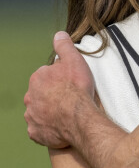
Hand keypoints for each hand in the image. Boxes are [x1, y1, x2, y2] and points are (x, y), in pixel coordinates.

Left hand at [24, 32, 95, 148]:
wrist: (79, 118)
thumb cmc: (77, 89)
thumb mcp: (74, 60)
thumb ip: (64, 46)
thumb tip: (59, 35)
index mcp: (38, 79)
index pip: (47, 75)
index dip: (60, 78)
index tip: (71, 83)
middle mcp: (30, 97)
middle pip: (41, 94)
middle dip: (52, 95)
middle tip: (70, 98)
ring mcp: (32, 116)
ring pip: (40, 111)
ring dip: (50, 111)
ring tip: (67, 113)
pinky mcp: (36, 132)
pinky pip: (40, 128)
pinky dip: (49, 126)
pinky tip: (61, 125)